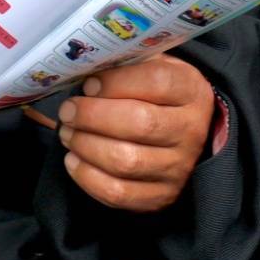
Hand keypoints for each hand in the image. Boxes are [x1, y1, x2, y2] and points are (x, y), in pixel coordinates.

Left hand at [55, 55, 214, 211]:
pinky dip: (87, 177)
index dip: (116, 82)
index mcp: (190, 90)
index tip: (89, 84)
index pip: (157, 81)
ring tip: (68, 133)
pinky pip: (118, 192)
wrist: (180, 133)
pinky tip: (74, 160)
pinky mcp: (161, 196)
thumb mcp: (150, 67)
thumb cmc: (155, 94)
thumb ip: (124, 63)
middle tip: (68, 111)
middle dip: (92, 116)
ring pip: (126, 161)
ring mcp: (178, 167)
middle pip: (140, 124)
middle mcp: (191, 130)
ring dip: (86, 146)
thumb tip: (83, 66)